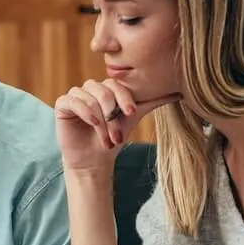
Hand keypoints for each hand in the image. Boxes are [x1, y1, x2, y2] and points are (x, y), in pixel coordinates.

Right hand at [55, 79, 179, 172]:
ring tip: (106, 138)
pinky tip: (93, 125)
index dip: (124, 97)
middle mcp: (90, 89)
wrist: (95, 160)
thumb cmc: (114, 138)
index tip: (132, 113)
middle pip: (102, 89)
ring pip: (88, 96)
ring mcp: (75, 96)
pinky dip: (85, 112)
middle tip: (117, 134)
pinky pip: (72, 100)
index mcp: (106, 89)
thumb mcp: (134, 118)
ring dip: (100, 119)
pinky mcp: (63, 105)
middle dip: (112, 112)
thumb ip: (153, 102)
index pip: (116, 84)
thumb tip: (180, 92)